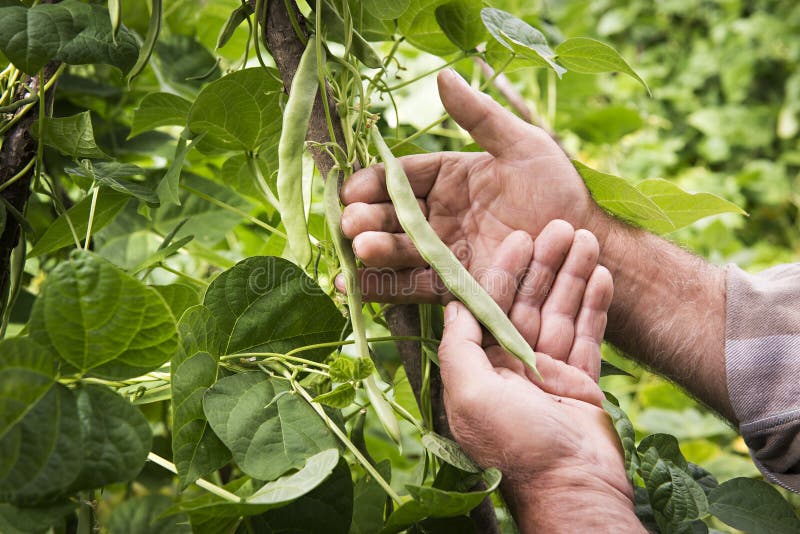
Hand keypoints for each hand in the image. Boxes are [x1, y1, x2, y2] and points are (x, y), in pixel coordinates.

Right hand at [339, 69, 607, 301]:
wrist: (582, 243)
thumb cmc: (557, 188)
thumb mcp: (522, 144)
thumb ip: (480, 116)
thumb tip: (442, 77)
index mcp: (448, 178)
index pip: (401, 177)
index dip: (374, 183)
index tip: (352, 190)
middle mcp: (438, 215)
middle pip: (392, 216)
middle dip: (367, 219)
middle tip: (351, 224)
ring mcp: (443, 252)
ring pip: (398, 251)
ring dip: (374, 253)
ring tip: (360, 251)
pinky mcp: (452, 285)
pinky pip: (412, 286)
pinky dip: (382, 288)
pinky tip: (355, 288)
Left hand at [437, 222, 641, 531]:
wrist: (571, 486)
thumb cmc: (513, 444)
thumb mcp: (469, 393)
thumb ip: (459, 345)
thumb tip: (453, 304)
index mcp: (479, 369)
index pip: (488, 307)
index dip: (501, 271)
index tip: (518, 238)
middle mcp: (510, 367)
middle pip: (527, 303)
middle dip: (543, 265)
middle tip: (560, 226)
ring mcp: (547, 374)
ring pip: (560, 312)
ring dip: (572, 276)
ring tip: (587, 238)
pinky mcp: (581, 381)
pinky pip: (589, 335)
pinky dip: (596, 305)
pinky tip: (603, 274)